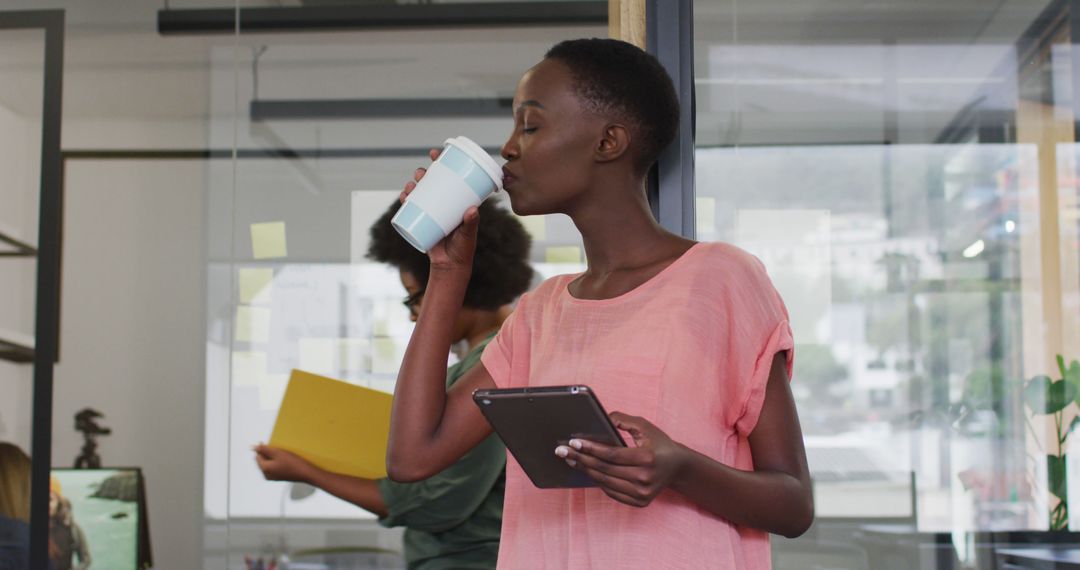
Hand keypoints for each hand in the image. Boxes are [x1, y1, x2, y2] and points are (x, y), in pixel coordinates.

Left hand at [253, 443, 313, 482]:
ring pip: (268, 464)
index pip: (258, 456)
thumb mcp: (278, 453)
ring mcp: (272, 477)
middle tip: (278, 449)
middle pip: (262, 460)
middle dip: (268, 454)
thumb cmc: (292, 463)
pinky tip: (285, 460)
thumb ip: (264, 449)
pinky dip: (277, 462)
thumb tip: (254, 447)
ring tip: (282, 454)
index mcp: (264, 469)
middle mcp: (266, 475)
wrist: (306, 473)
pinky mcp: (278, 478)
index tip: (272, 445)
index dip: (263, 449)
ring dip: (273, 457)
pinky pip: (274, 468)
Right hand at [401, 148, 479, 272]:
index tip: (436, 153)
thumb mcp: (468, 234)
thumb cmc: (463, 249)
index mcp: (455, 201)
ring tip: (411, 185)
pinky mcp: (421, 222)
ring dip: (413, 185)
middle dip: (424, 173)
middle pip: (431, 182)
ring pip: (419, 193)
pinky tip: (404, 196)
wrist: (450, 266)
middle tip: (422, 172)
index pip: (448, 176)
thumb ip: (471, 223)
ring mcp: (430, 212)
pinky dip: (406, 201)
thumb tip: (473, 210)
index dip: (441, 162)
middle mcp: (442, 204)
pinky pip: (411, 209)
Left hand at [555, 412, 686, 507]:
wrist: (678, 467)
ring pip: (606, 482)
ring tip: (571, 460)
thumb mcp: (644, 426)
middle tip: (562, 451)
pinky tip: (588, 470)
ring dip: (586, 470)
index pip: (611, 454)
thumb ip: (622, 419)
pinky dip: (598, 481)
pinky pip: (612, 492)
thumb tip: (602, 418)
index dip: (590, 448)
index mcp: (647, 458)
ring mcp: (643, 493)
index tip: (573, 442)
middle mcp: (645, 478)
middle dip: (581, 459)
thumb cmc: (658, 443)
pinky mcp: (640, 502)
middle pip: (605, 469)